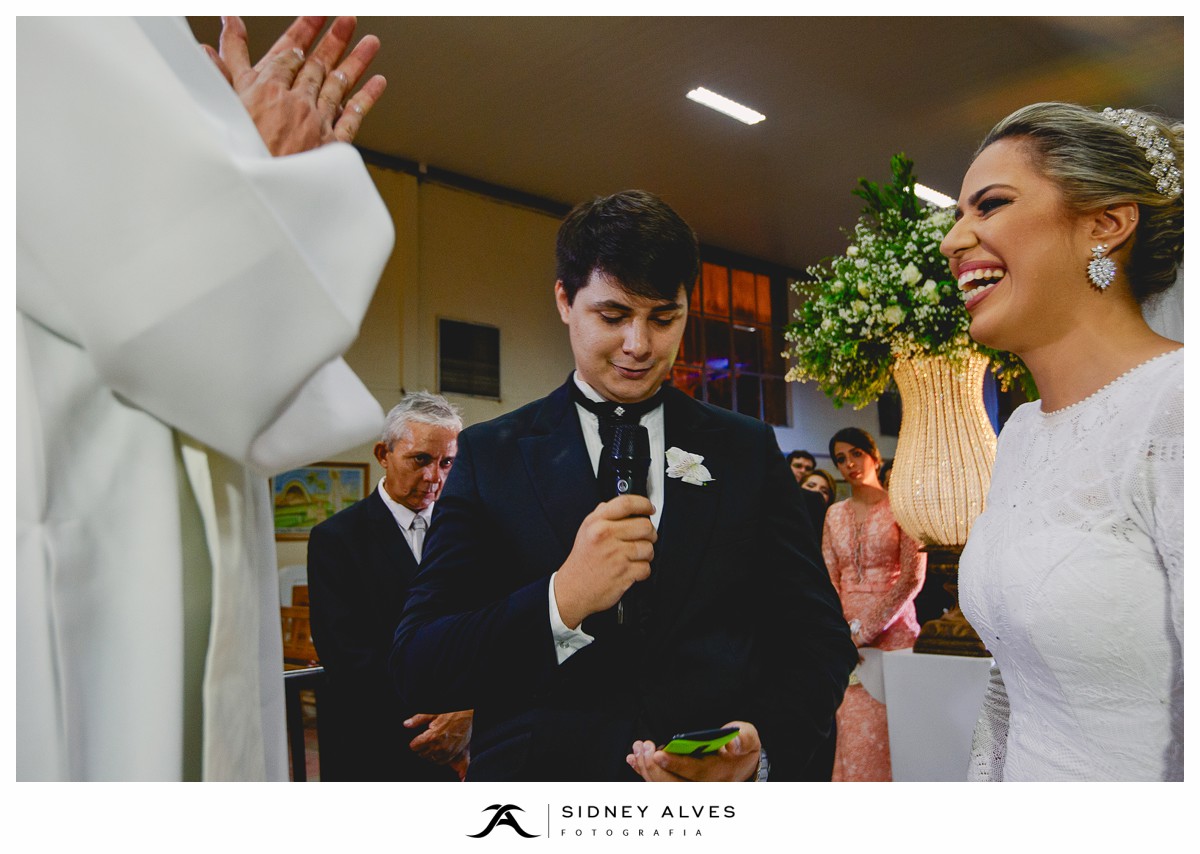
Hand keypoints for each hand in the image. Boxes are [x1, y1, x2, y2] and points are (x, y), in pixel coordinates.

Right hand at [202, 16, 386, 154]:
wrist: (258, 186)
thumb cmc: (238, 150)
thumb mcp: (223, 103)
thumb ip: (221, 70)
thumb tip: (208, 46)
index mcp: (269, 88)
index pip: (291, 52)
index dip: (306, 30)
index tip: (320, 14)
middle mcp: (296, 100)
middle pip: (319, 64)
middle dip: (335, 39)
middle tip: (348, 20)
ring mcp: (317, 121)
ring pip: (340, 84)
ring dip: (356, 60)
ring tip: (371, 41)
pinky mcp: (331, 144)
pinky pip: (354, 116)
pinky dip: (367, 98)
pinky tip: (378, 82)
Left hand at [404, 709, 472, 765]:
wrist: (467, 714)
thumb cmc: (451, 712)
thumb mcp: (432, 712)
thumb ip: (417, 719)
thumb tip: (406, 724)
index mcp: (432, 737)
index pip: (414, 747)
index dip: (414, 742)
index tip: (417, 738)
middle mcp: (440, 746)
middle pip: (422, 754)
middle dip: (421, 748)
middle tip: (425, 740)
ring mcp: (448, 751)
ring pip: (431, 759)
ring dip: (429, 753)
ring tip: (431, 745)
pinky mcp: (455, 753)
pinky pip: (442, 761)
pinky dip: (438, 758)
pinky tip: (438, 751)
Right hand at [553, 495, 656, 628]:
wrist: (573, 589)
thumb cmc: (582, 561)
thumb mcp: (585, 531)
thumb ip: (602, 515)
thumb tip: (624, 507)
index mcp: (596, 523)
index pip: (626, 503)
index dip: (643, 504)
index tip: (649, 509)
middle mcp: (605, 536)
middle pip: (645, 526)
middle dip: (649, 534)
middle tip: (644, 538)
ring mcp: (615, 555)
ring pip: (649, 548)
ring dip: (646, 554)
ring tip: (634, 557)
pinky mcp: (623, 573)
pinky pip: (646, 568)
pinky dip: (642, 571)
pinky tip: (631, 570)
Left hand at [626, 721, 761, 781]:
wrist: (743, 765)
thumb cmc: (742, 749)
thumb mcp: (750, 739)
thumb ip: (743, 738)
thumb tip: (732, 742)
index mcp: (719, 774)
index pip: (696, 773)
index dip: (676, 765)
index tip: (659, 754)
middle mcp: (703, 786)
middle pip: (674, 785)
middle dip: (654, 768)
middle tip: (644, 747)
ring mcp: (690, 788)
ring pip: (663, 787)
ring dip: (646, 769)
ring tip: (638, 748)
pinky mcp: (679, 784)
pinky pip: (659, 783)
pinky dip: (644, 772)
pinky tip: (634, 759)